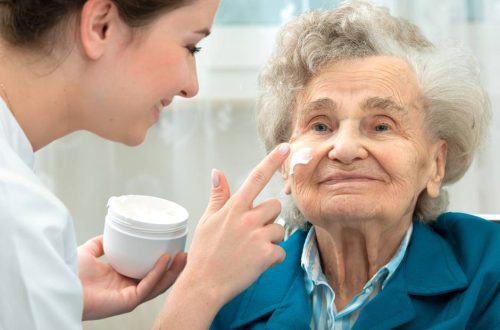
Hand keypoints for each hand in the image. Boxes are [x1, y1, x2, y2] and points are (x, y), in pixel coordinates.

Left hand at [78, 235, 186, 319]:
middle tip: (184, 253)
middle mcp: (127, 289)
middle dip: (173, 268)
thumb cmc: (69, 272)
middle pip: (158, 280)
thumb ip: (100, 244)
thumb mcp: (88, 251)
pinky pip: (147, 286)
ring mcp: (129, 296)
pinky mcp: (128, 301)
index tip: (172, 249)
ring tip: (182, 256)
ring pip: (158, 285)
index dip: (161, 263)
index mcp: (121, 279)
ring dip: (172, 272)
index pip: (147, 273)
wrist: (61, 282)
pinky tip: (165, 260)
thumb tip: (111, 234)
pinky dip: (157, 273)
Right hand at [154, 143, 289, 328]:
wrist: (204, 285)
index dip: (272, 160)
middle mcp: (248, 218)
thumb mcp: (207, 220)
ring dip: (270, 239)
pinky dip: (272, 259)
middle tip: (251, 233)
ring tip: (250, 251)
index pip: (256, 177)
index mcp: (234, 207)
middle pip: (275, 206)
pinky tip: (255, 263)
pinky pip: (281, 251)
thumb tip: (217, 172)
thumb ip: (218, 196)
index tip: (286, 147)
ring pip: (279, 229)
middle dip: (268, 218)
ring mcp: (258, 236)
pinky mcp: (267, 255)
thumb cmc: (204, 252)